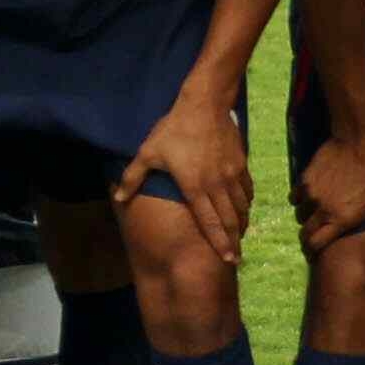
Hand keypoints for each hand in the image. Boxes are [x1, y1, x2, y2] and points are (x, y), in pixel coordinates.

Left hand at [115, 86, 252, 265]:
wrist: (204, 105)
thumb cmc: (174, 130)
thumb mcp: (148, 153)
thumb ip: (133, 177)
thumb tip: (117, 197)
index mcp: (195, 187)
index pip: (210, 222)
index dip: (220, 243)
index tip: (227, 259)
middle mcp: (217, 185)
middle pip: (230, 219)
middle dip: (234, 241)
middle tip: (235, 259)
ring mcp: (231, 174)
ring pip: (241, 206)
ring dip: (242, 223)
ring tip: (241, 236)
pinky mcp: (240, 164)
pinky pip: (246, 189)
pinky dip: (246, 202)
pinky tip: (245, 207)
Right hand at [290, 125, 364, 257]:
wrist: (360, 141)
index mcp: (341, 219)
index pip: (314, 245)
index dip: (312, 253)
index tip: (314, 254)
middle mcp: (322, 210)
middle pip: (304, 233)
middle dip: (307, 238)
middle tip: (313, 238)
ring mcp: (311, 194)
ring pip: (300, 214)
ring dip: (306, 218)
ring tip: (315, 215)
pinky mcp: (305, 179)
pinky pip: (296, 196)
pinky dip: (301, 199)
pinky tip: (311, 197)